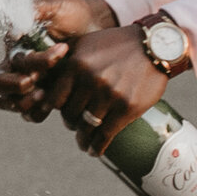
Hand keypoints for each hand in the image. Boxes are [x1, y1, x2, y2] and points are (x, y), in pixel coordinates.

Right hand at [0, 0, 118, 119]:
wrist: (94, 26)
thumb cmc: (72, 12)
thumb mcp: (56, 5)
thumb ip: (36, 9)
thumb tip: (15, 30)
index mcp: (15, 44)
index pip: (7, 58)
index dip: (28, 62)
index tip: (56, 55)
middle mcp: (17, 64)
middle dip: (14, 85)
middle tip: (38, 79)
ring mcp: (30, 82)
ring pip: (10, 102)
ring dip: (26, 102)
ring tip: (47, 95)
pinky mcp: (45, 94)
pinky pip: (31, 113)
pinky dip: (39, 111)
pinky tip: (56, 102)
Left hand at [41, 24, 173, 157]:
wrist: (154, 46)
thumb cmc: (116, 44)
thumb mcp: (85, 44)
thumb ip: (63, 60)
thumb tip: (43, 78)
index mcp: (75, 64)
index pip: (54, 99)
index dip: (55, 109)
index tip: (59, 113)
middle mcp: (89, 80)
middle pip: (69, 115)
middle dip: (71, 123)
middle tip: (75, 125)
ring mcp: (109, 95)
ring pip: (86, 127)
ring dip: (83, 139)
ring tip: (84, 143)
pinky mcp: (127, 107)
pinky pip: (105, 135)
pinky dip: (97, 147)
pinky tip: (94, 151)